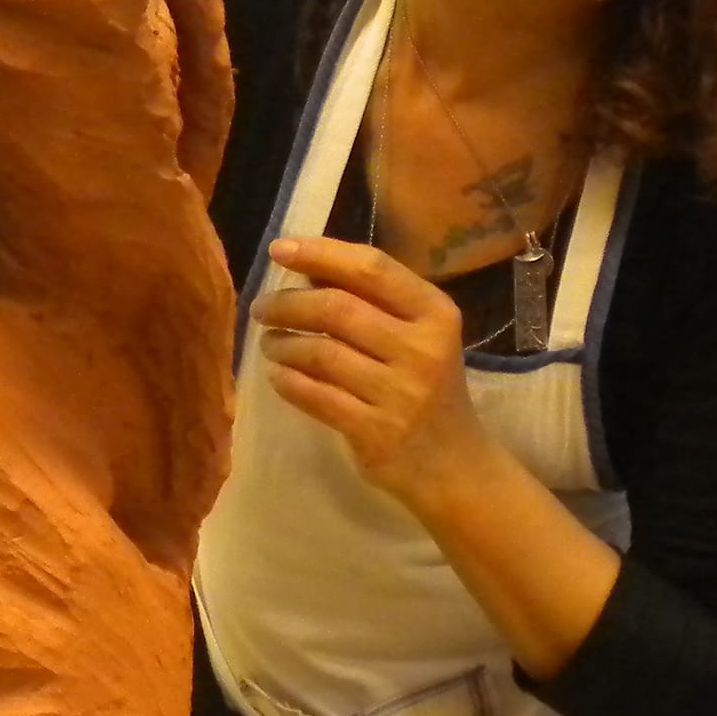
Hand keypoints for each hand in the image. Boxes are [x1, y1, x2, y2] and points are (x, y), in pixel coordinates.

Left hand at [251, 235, 485, 509]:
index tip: (279, 249)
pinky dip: (288, 382)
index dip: (320, 253)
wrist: (454, 466)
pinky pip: (315, 396)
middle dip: (288, 303)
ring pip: (321, 353)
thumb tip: (306, 269)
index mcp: (436, 313)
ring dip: (283, 344)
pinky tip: (279, 376)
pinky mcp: (375, 432)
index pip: (372, 268)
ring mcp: (400, 393)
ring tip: (271, 343)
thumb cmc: (429, 390)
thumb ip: (375, 303)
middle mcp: (422, 349)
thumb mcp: (419, 338)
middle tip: (262, 308)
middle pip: (337, 308)